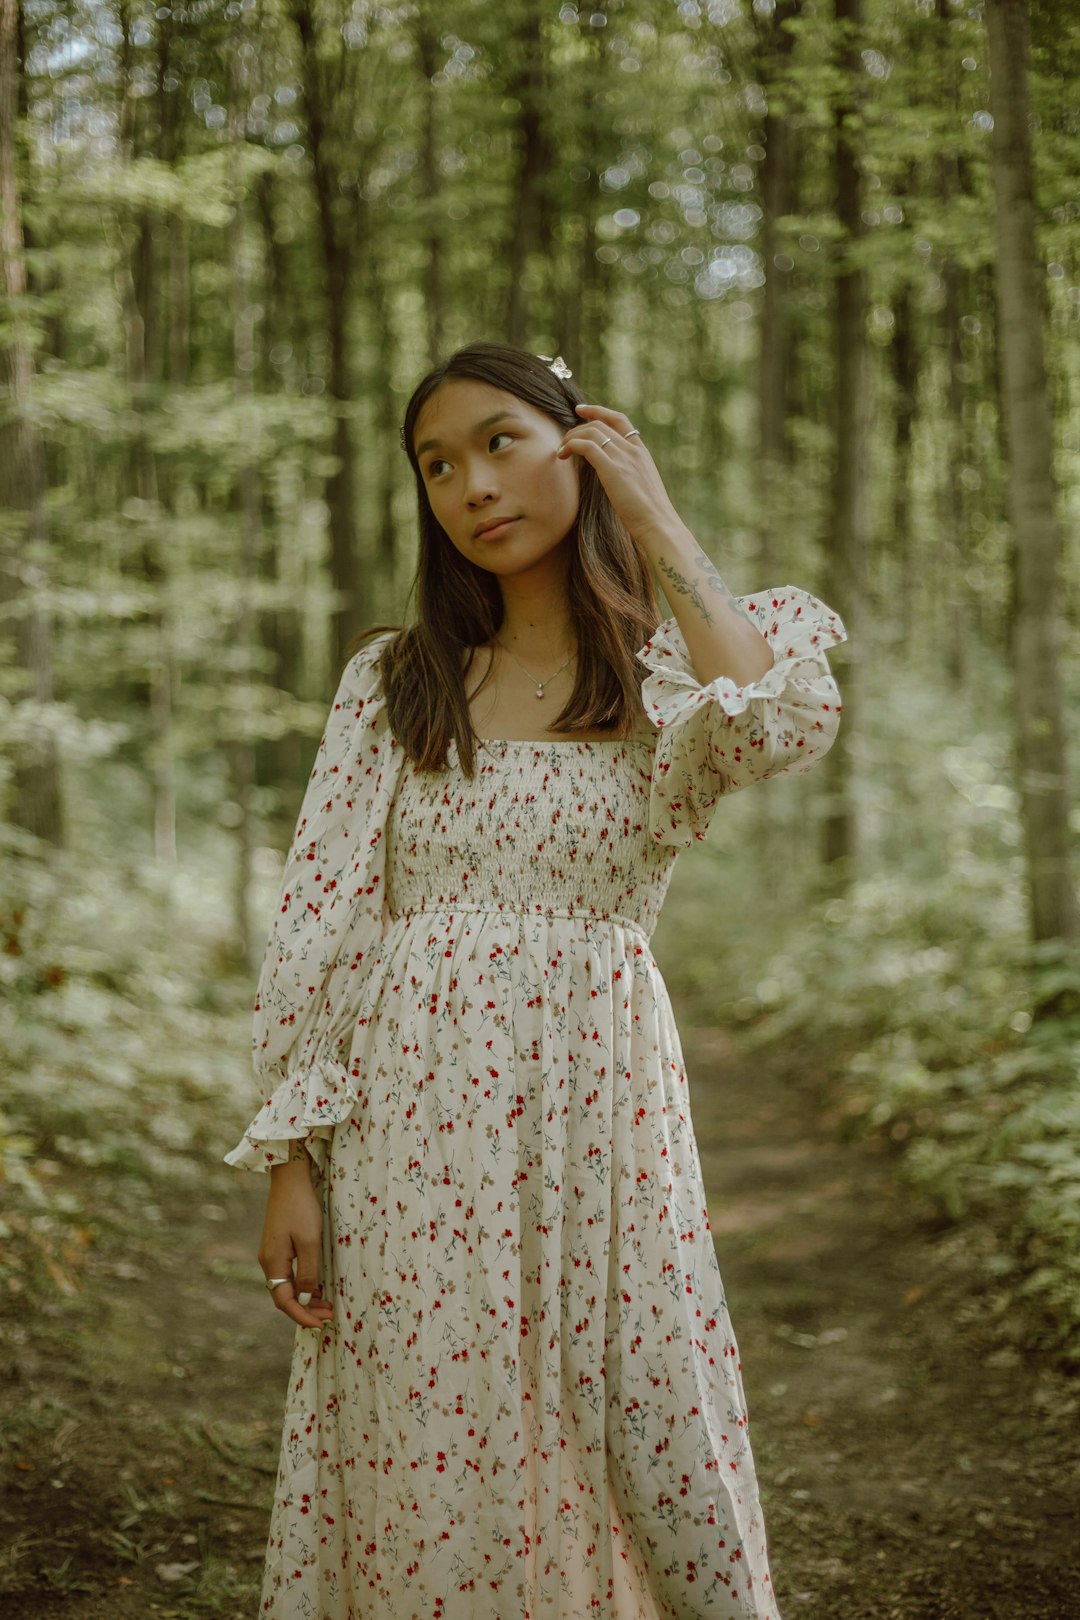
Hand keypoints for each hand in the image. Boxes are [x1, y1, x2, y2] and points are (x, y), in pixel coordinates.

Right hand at [258, 1156, 333, 1329]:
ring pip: (287, 1286)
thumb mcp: (309, 1242)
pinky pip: (289, 1274)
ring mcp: (272, 1253)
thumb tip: (306, 1299)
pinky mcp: (278, 1245)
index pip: (284, 1302)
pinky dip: (303, 1285)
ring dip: (306, 1298)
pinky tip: (317, 1286)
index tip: (321, 1325)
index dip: (302, 1316)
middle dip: (306, 1310)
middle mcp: (268, 1262)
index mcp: (273, 1263)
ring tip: (327, 1306)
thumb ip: (308, 1272)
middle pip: (284, 1296)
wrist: (290, 1179)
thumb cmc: (301, 1208)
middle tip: (330, 1316)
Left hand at [556, 402, 687, 552]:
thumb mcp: (642, 489)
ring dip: (571, 437)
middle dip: (578, 428)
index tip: (581, 410)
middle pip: (600, 424)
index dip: (599, 411)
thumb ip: (630, 478)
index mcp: (642, 453)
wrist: (659, 525)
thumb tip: (618, 483)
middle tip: (564, 440)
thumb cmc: (650, 516)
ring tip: (561, 451)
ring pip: (591, 431)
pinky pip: (586, 445)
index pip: (619, 420)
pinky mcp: (612, 468)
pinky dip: (571, 445)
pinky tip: (562, 455)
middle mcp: (633, 450)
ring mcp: (623, 457)